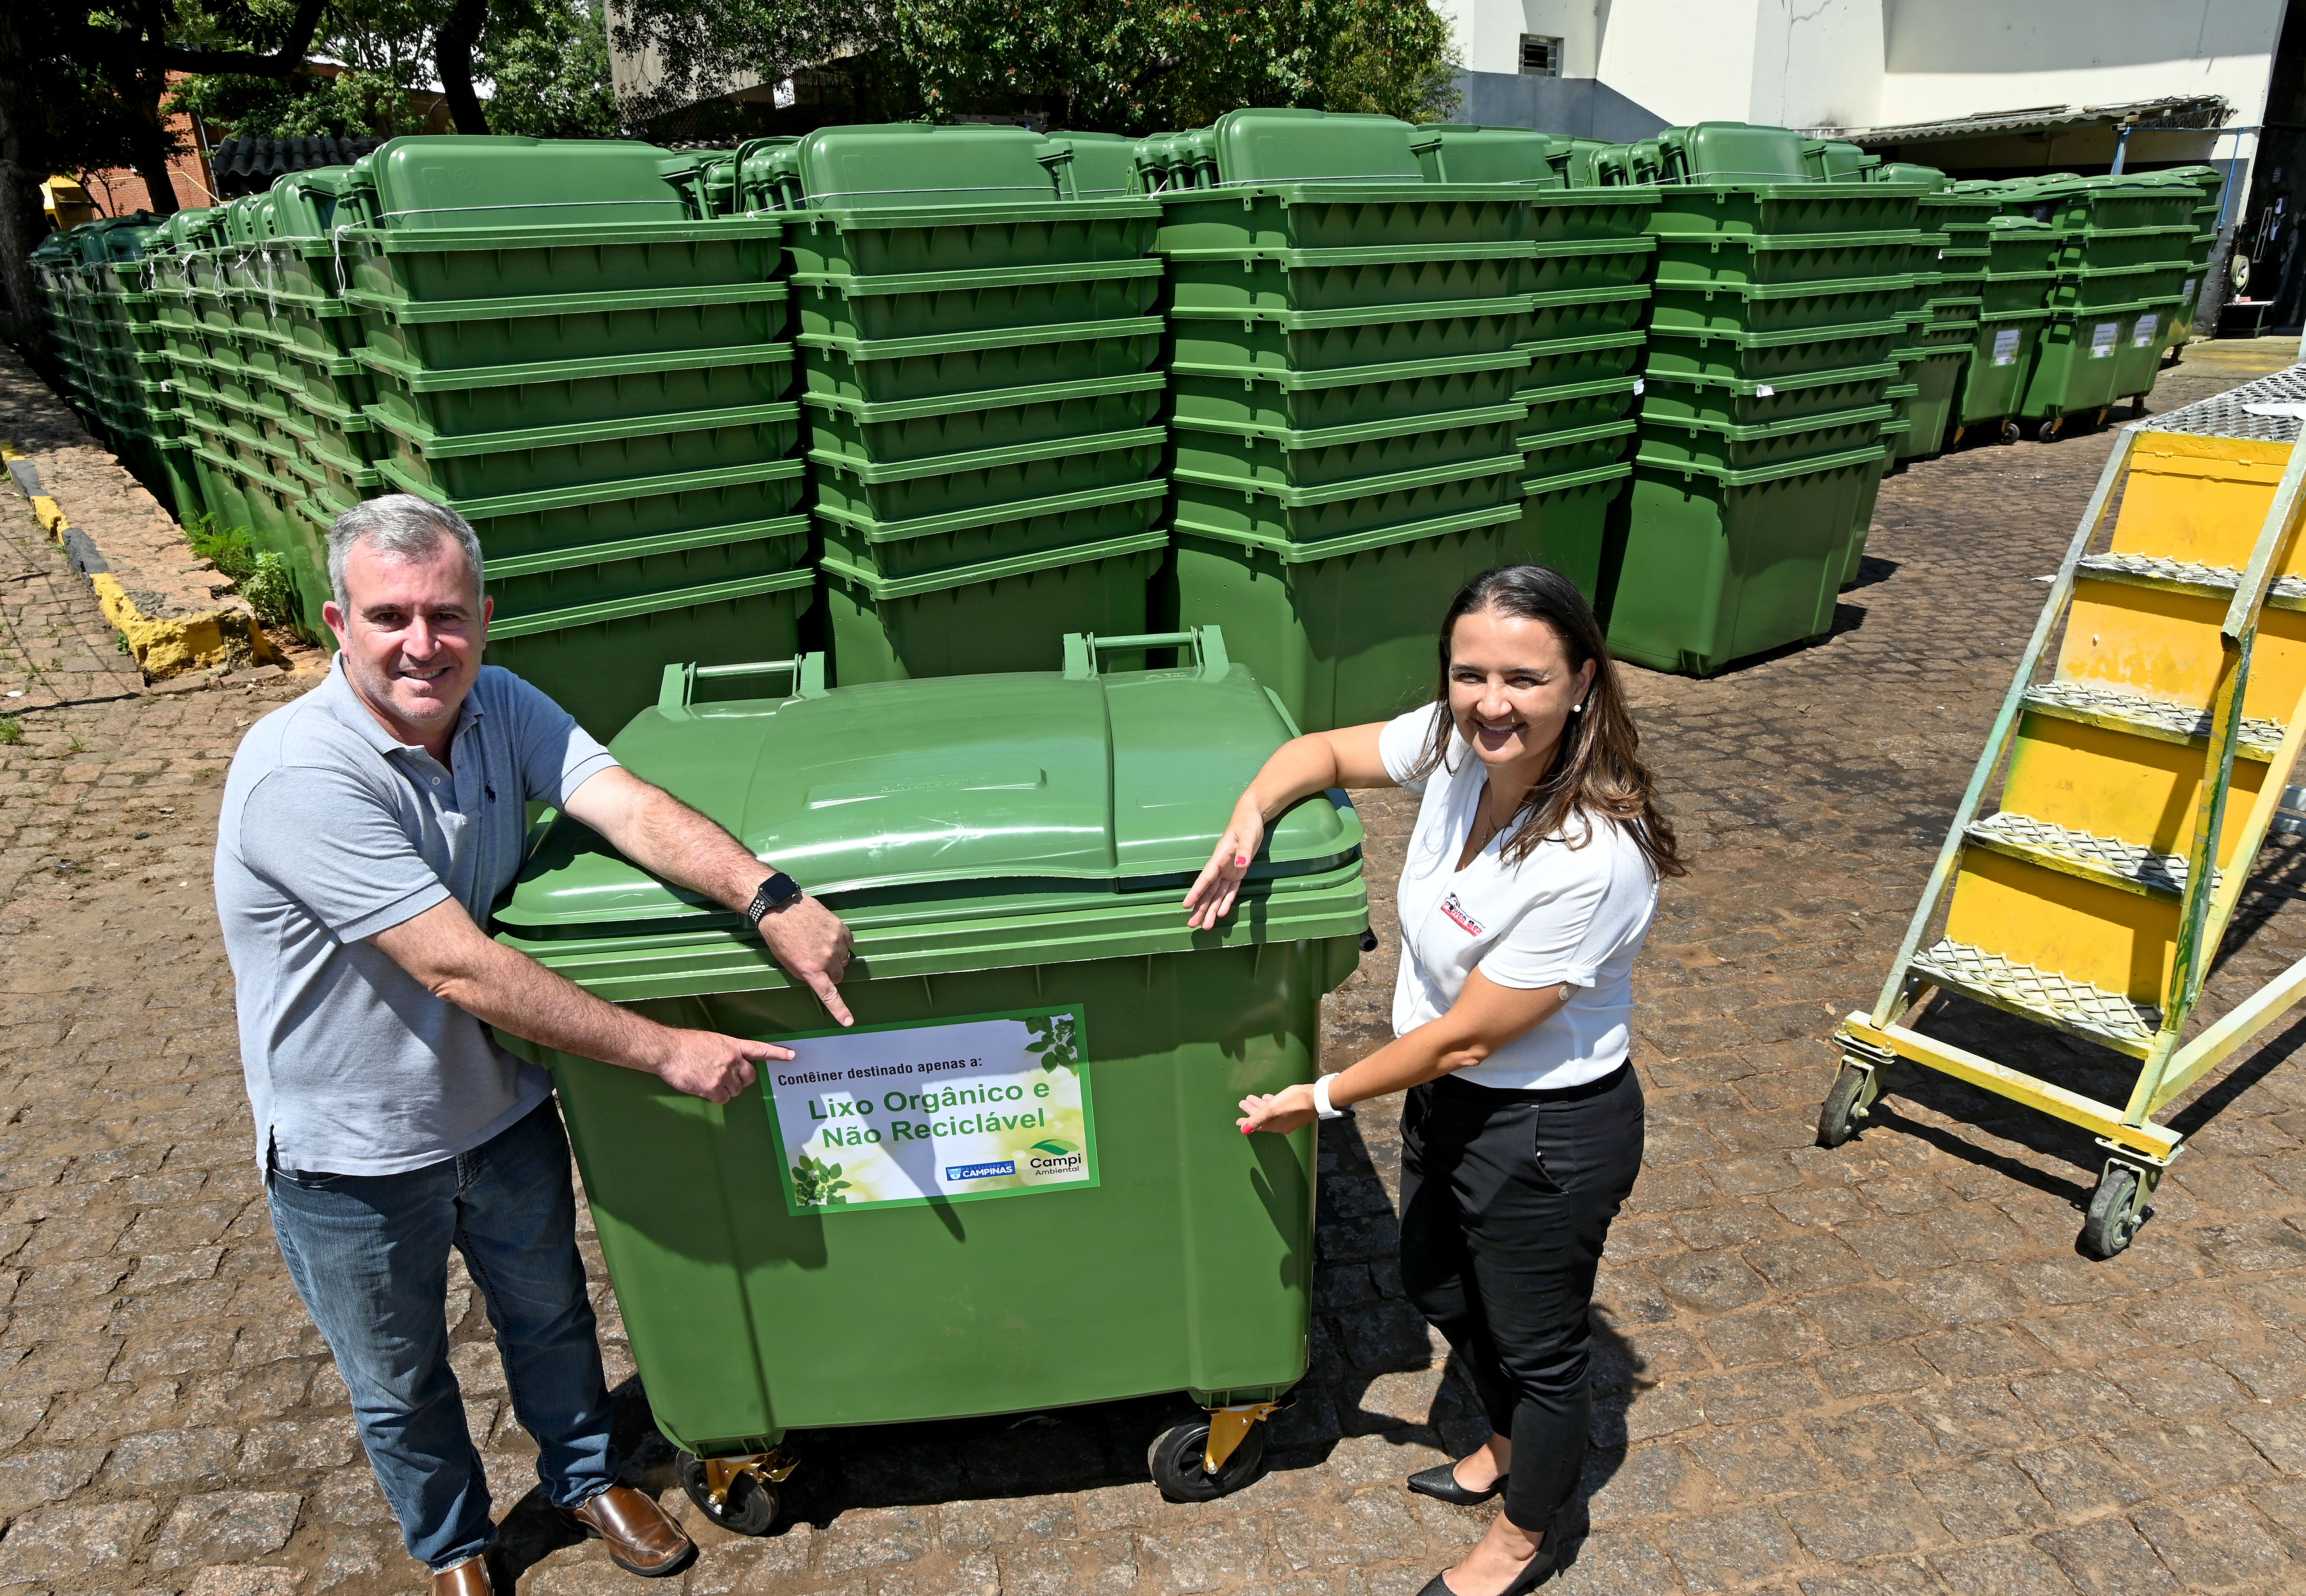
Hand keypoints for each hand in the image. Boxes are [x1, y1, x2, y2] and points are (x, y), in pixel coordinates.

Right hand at [653, 1028, 793, 1103]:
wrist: (668, 1050)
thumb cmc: (686, 1044)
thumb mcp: (711, 1040)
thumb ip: (724, 1051)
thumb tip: (727, 1063)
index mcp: (732, 1045)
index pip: (760, 1049)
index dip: (777, 1053)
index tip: (792, 1056)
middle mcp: (732, 1060)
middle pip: (750, 1077)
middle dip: (741, 1081)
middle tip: (727, 1079)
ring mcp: (723, 1075)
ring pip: (735, 1090)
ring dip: (725, 1089)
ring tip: (708, 1081)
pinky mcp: (712, 1088)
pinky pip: (722, 1099)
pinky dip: (715, 1097)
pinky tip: (703, 1088)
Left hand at [756, 895, 856, 1025]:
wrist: (780, 906)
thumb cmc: (779, 936)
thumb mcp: (786, 962)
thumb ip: (805, 973)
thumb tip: (819, 978)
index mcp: (810, 969)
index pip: (829, 994)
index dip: (840, 1010)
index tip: (849, 1021)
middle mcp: (826, 957)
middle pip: (839, 975)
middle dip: (831, 973)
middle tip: (819, 963)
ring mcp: (836, 942)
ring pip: (845, 959)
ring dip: (836, 957)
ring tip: (820, 945)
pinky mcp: (840, 927)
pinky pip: (848, 942)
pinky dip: (841, 942)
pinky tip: (827, 936)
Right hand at [1183, 800, 1265, 929]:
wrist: (1251, 818)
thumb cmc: (1247, 824)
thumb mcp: (1248, 835)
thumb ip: (1244, 850)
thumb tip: (1241, 865)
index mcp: (1219, 858)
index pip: (1206, 878)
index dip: (1196, 892)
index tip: (1186, 904)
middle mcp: (1220, 867)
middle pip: (1208, 891)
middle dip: (1200, 907)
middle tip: (1193, 924)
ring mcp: (1228, 871)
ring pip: (1217, 894)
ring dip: (1211, 909)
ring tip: (1205, 926)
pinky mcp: (1237, 873)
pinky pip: (1229, 891)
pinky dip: (1225, 902)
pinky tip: (1220, 914)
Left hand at [1237, 1082, 1316, 1134]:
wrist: (1315, 1098)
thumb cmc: (1294, 1102)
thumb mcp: (1271, 1109)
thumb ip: (1257, 1118)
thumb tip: (1244, 1129)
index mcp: (1274, 1125)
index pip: (1256, 1125)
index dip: (1246, 1122)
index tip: (1238, 1121)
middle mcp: (1280, 1124)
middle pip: (1262, 1117)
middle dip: (1252, 1110)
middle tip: (1243, 1103)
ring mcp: (1288, 1118)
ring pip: (1269, 1112)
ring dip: (1260, 1105)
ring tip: (1251, 1098)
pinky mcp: (1294, 1111)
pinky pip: (1278, 1108)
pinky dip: (1271, 1103)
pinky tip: (1268, 1097)